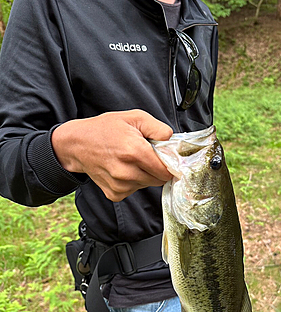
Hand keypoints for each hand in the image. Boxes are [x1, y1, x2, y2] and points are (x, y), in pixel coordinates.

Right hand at [51, 109, 172, 200]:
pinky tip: (123, 169)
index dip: (170, 164)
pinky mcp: (114, 194)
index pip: (166, 170)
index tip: (166, 158)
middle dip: (157, 168)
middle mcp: (127, 172)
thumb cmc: (105, 129)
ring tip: (131, 160)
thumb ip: (157, 128)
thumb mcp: (134, 118)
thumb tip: (171, 140)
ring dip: (145, 175)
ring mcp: (120, 185)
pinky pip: (134, 190)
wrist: (77, 144)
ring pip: (147, 185)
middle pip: (159, 179)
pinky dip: (133, 182)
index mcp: (135, 152)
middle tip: (146, 155)